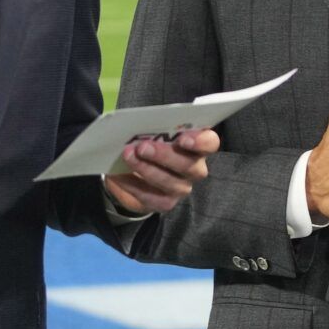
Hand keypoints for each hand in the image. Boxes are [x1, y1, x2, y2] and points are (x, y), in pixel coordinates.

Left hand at [104, 128, 220, 213]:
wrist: (138, 175)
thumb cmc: (151, 144)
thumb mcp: (154, 133)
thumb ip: (154, 129)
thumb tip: (137, 125)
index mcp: (198, 146)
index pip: (210, 143)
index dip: (200, 142)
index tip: (183, 139)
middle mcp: (195, 169)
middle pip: (188, 165)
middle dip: (164, 156)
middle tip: (142, 147)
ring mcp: (182, 188)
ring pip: (170, 183)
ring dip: (147, 169)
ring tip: (128, 156)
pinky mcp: (166, 203)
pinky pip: (151, 197)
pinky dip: (132, 185)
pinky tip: (117, 175)